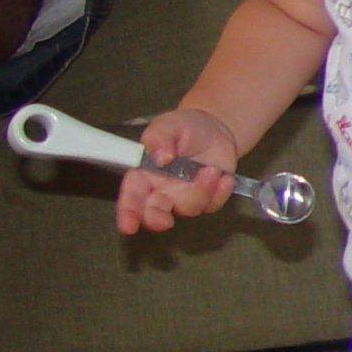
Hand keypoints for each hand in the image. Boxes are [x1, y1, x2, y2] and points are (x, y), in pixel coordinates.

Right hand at [117, 107, 239, 233]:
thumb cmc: (185, 127)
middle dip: (156, 220)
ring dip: (201, 192)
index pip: (131, 196)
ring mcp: (185, 196)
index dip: (128, 213)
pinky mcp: (208, 198)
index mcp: (144, 174)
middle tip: (164, 221)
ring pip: (188, 208)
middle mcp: (161, 190)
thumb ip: (159, 137)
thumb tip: (160, 155)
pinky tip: (223, 176)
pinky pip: (213, 204)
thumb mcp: (169, 124)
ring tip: (210, 170)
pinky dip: (220, 192)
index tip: (127, 226)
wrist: (216, 130)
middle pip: (154, 214)